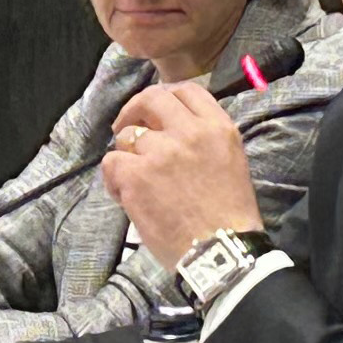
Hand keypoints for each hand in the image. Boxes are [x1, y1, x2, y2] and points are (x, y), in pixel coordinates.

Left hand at [100, 82, 262, 268]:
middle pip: (151, 99)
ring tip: (134, 179)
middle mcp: (189, 132)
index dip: (165, 97)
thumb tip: (172, 131)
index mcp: (218, 128)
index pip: (186, 90)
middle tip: (127, 127)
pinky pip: (111, 162)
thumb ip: (205, 139)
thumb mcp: (231, 162)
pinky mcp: (136, 175)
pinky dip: (114, 179)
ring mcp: (161, 151)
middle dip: (134, 110)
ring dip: (126, 155)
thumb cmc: (230, 216)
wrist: (221, 252)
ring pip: (126, 135)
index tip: (156, 112)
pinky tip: (127, 196)